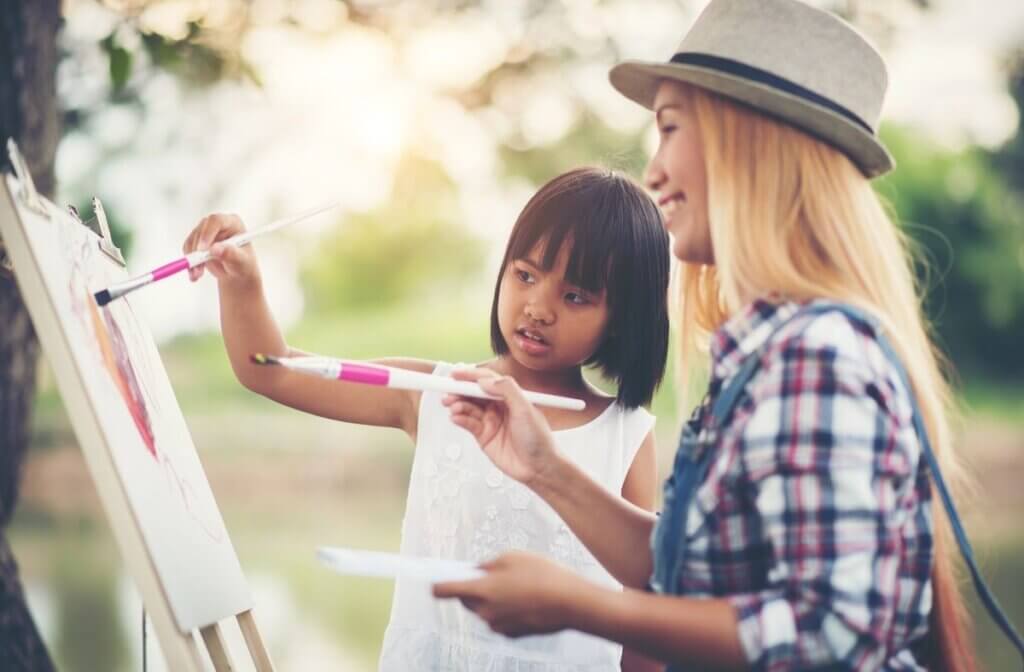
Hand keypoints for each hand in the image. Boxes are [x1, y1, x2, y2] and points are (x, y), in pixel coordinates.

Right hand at [181, 213, 258, 285]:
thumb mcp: (241, 261)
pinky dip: (189, 262)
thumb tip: (215, 249)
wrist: (236, 273)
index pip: (217, 221)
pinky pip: (188, 249)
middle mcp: (218, 225)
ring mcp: (206, 232)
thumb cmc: (243, 264)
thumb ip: (230, 254)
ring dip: (192, 258)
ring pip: (192, 240)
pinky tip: (195, 273)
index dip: (207, 233)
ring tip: (198, 274)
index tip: (202, 249)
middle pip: (201, 230)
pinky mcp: (197, 241)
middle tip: (198, 266)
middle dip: (197, 250)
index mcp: (232, 223)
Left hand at [432, 551, 588, 636]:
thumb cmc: (542, 574)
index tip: (433, 578)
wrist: (570, 602)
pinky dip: (506, 609)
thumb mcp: (512, 556)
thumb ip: (488, 564)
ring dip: (492, 599)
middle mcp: (484, 612)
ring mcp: (498, 626)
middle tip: (492, 574)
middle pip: (465, 600)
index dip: (437, 583)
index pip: (444, 590)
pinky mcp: (512, 635)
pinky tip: (526, 598)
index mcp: (480, 591)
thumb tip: (477, 570)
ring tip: (517, 584)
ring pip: (485, 610)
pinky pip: (500, 619)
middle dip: (473, 588)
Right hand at [442, 369, 561, 487]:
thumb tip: (486, 380)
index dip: (471, 376)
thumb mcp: (525, 409)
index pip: (487, 380)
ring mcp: (490, 421)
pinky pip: (468, 424)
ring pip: (468, 408)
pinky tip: (456, 417)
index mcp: (510, 396)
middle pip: (474, 393)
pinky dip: (460, 419)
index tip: (456, 374)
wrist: (539, 468)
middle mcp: (498, 407)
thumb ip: (507, 390)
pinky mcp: (483, 436)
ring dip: (458, 405)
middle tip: (449, 391)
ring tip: (453, 406)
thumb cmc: (539, 439)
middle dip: (460, 391)